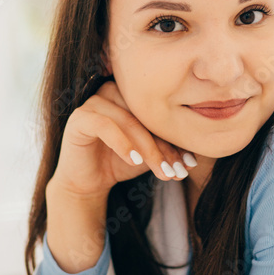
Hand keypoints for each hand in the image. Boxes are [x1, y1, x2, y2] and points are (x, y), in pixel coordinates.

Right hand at [48, 78, 196, 200]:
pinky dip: (122, 143)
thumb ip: (168, 149)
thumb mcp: (149, 155)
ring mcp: (94, 102)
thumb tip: (194, 159)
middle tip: (178, 170)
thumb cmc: (119, 162)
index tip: (190, 163)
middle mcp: (112, 92)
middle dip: (166, 146)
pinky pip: (104, 125)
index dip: (176, 139)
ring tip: (162, 171)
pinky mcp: (80, 118)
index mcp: (131, 95)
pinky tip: (134, 161)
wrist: (88, 182)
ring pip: (129, 121)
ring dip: (149, 149)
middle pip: (146, 116)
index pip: (158, 114)